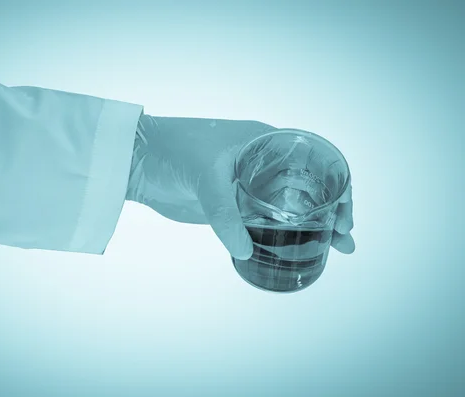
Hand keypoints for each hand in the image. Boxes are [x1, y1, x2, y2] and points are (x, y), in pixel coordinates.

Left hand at [126, 113, 354, 258]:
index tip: (343, 213)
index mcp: (266, 143)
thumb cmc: (174, 151)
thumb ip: (224, 213)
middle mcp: (264, 164)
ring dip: (313, 227)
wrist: (140, 161)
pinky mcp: (233, 207)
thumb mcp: (205, 177)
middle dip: (332, 211)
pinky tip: (294, 251)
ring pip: (291, 207)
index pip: (315, 161)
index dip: (337, 185)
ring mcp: (250, 187)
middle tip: (344, 240)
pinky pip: (265, 222)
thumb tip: (245, 249)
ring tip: (334, 250)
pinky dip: (282, 236)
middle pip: (309, 188)